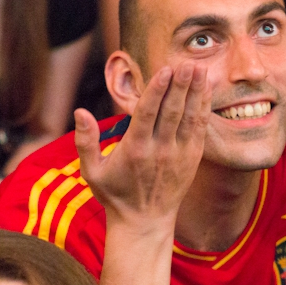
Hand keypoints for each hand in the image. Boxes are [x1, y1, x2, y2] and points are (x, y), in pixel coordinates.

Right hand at [75, 62, 210, 232]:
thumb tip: (79, 111)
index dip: (157, 90)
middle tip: (186, 62)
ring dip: (195, 92)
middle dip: (180, 85)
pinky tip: (206, 88)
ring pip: (189, 117)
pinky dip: (203, 107)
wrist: (144, 222)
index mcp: (135, 150)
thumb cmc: (115, 194)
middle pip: (172, 112)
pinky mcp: (192, 158)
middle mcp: (160, 151)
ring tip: (199, 68)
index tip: (165, 70)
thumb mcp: (92, 171)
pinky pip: (200, 128)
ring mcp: (179, 155)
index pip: (148, 114)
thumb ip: (85, 141)